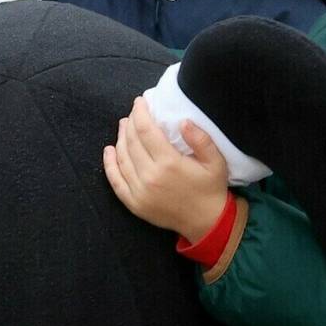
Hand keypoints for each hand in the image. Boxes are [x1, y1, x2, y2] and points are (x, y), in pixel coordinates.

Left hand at [102, 96, 231, 241]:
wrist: (207, 223)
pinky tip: (109, 150)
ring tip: (124, 126)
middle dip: (130, 122)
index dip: (140, 113)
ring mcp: (139, 191)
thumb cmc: (211, 189)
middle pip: (131, 141)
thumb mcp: (215, 162)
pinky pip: (115, 180)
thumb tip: (183, 121)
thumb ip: (201, 139)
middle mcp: (150, 176)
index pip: (145, 130)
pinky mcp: (134, 203)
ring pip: (121, 157)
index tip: (140, 101)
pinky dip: (109, 164)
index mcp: (169, 163)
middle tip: (133, 113)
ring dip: (120, 138)